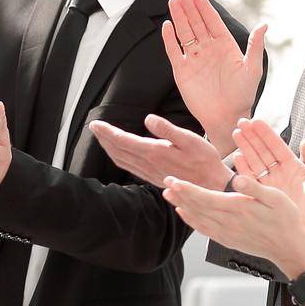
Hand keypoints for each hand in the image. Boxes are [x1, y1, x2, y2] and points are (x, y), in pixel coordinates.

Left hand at [89, 114, 231, 189]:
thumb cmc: (204, 160)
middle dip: (103, 138)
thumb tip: (149, 119)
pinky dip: (118, 157)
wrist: (210, 186)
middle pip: (117, 150)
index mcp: (154, 152)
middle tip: (94, 127)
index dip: (107, 132)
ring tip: (101, 137)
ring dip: (108, 147)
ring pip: (120, 160)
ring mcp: (148, 172)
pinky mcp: (151, 177)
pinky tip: (117, 152)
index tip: (95, 124)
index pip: (123, 141)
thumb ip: (168, 129)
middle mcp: (147, 164)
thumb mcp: (191, 140)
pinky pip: (128, 166)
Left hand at [161, 173, 304, 276]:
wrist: (288, 249)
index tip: (173, 181)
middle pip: (197, 207)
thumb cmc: (286, 221)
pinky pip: (204, 230)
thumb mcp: (278, 198)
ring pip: (197, 218)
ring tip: (168, 195)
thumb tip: (238, 179)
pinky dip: (191, 221)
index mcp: (237, 208)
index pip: (205, 197)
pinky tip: (184, 214)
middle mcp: (228, 222)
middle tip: (165, 182)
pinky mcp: (227, 239)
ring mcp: (226, 233)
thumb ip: (255, 188)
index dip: (187, 189)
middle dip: (180, 194)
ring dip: (182, 206)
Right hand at [163, 0, 266, 147]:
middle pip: (196, 24)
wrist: (226, 116)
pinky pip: (174, 51)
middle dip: (189, 8)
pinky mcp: (182, 71)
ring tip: (172, 2)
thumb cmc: (242, 95)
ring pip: (184, 34)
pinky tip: (167, 26)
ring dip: (178, 18)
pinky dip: (169, 39)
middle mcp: (208, 50)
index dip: (204, 8)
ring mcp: (194, 59)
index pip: (212, 22)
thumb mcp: (252, 68)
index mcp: (224, 46)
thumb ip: (255, 46)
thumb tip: (264, 24)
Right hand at [230, 119, 304, 232]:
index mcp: (293, 168)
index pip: (277, 146)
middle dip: (252, 136)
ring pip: (254, 161)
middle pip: (262, 150)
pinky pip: (249, 178)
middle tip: (241, 123)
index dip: (266, 134)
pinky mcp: (259, 194)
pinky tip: (236, 156)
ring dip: (245, 147)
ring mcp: (268, 183)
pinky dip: (242, 167)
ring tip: (236, 134)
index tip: (256, 122)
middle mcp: (278, 173)